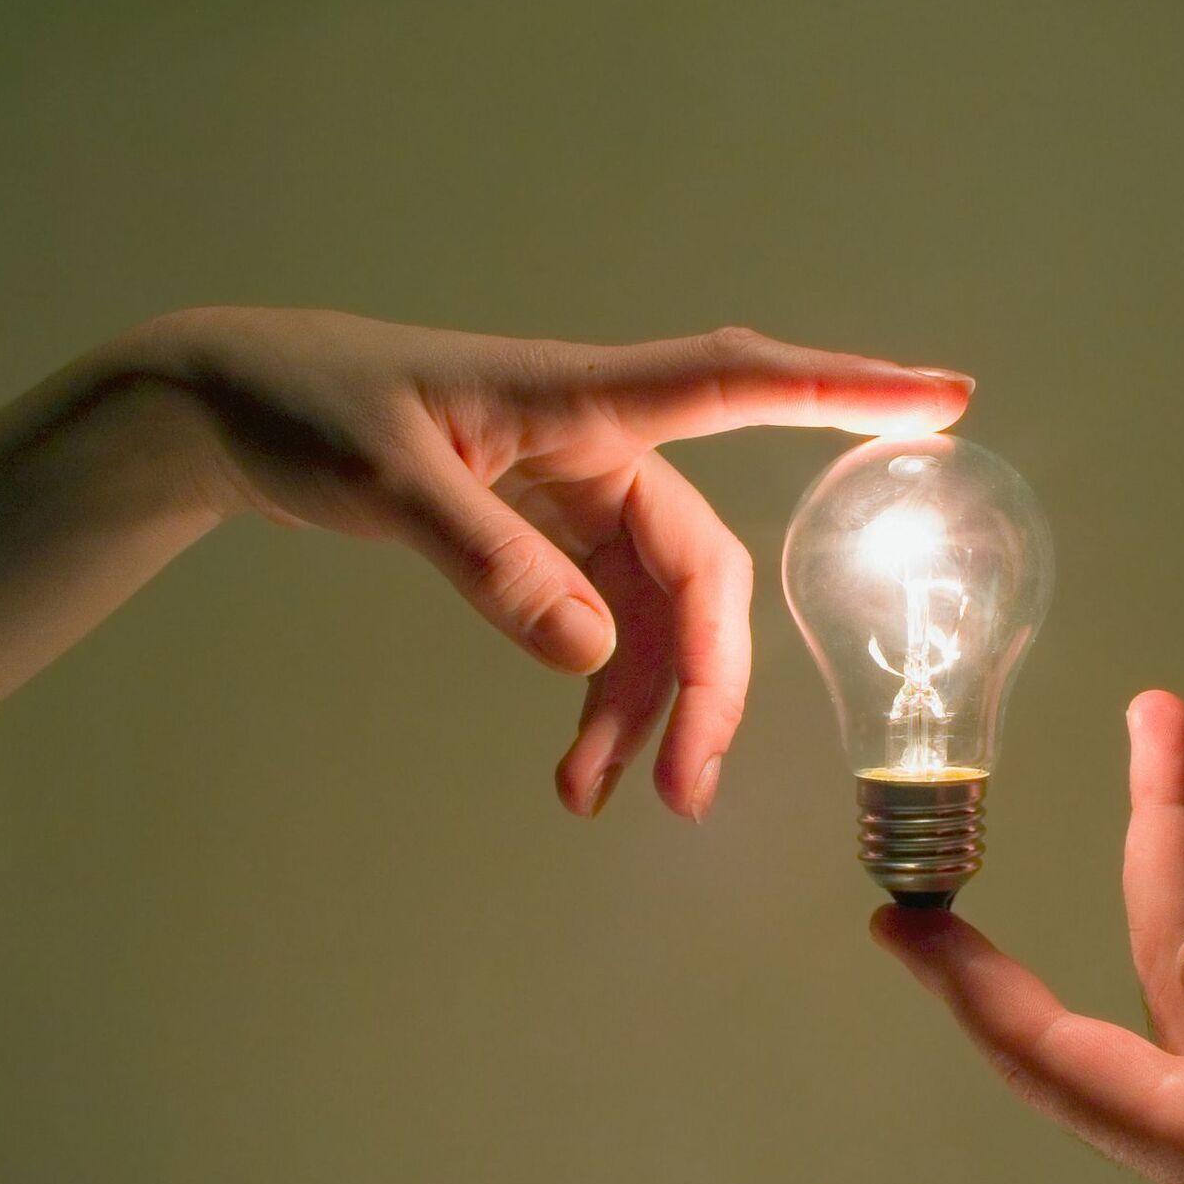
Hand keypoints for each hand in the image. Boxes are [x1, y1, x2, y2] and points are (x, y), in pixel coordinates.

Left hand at [130, 308, 972, 819]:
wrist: (236, 411)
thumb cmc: (309, 407)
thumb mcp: (386, 480)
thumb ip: (488, 562)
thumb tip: (588, 655)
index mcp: (583, 399)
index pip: (737, 383)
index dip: (848, 392)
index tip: (946, 403)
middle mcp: (604, 449)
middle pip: (701, 567)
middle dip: (708, 681)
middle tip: (686, 792)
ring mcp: (578, 500)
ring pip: (657, 617)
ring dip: (646, 712)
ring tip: (593, 800)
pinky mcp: (545, 540)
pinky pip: (602, 628)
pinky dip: (596, 701)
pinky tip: (572, 771)